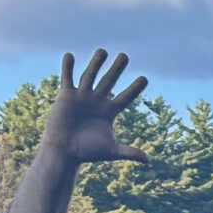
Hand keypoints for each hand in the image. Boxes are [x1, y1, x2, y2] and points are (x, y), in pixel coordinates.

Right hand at [41, 50, 150, 164]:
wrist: (64, 151)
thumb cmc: (87, 152)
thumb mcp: (110, 151)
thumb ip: (129, 152)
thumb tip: (148, 161)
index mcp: (109, 112)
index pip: (125, 97)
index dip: (134, 89)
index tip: (144, 78)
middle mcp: (97, 101)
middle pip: (109, 81)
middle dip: (116, 69)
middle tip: (125, 56)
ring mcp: (81, 97)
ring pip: (90, 76)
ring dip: (96, 64)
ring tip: (103, 51)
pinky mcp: (66, 96)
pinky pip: (67, 79)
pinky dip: (67, 68)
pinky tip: (69, 55)